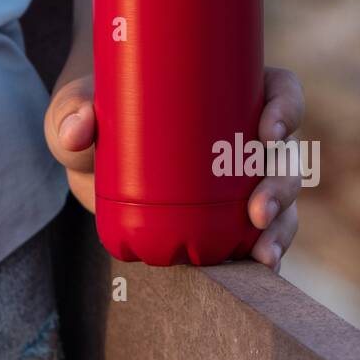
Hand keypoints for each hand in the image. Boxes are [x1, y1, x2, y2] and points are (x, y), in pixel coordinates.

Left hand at [44, 55, 304, 272]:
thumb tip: (76, 132)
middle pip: (285, 153)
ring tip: (261, 252)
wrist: (89, 159)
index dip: (286, 108)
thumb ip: (73, 115)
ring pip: (282, 198)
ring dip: (282, 226)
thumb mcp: (78, 110)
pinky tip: (263, 269)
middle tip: (257, 211)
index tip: (267, 131)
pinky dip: (268, 251)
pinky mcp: (225, 215)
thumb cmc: (94, 116)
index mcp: (227, 90)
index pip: (277, 91)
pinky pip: (261, 233)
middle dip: (281, 184)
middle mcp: (243, 133)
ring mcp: (239, 177)